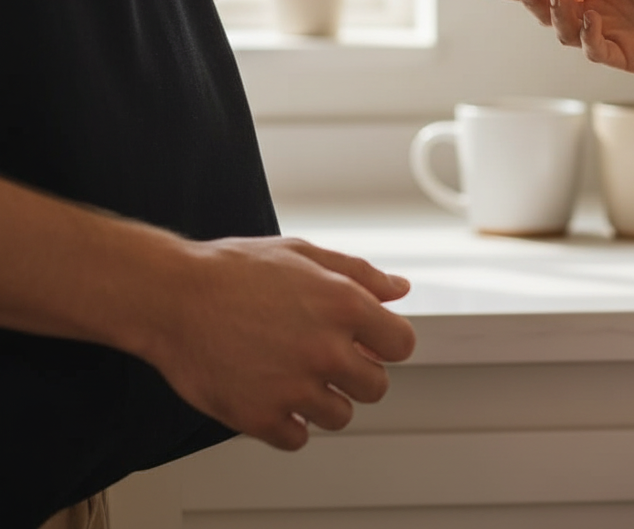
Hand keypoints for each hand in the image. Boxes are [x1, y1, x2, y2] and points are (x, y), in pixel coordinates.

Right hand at [146, 236, 415, 450]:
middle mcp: (325, 349)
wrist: (172, 296)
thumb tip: (399, 289)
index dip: (386, 343)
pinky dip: (288, 422)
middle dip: (357, 373)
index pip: (402, 345)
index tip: (369, 342)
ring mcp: (294, 387)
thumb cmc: (234, 271)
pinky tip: (273, 393)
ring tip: (295, 374)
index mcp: (344, 304)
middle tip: (327, 357)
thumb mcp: (304, 254)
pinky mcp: (260, 417)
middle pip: (376, 387)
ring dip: (324, 399)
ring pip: (340, 416)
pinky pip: (298, 438)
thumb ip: (359, 274)